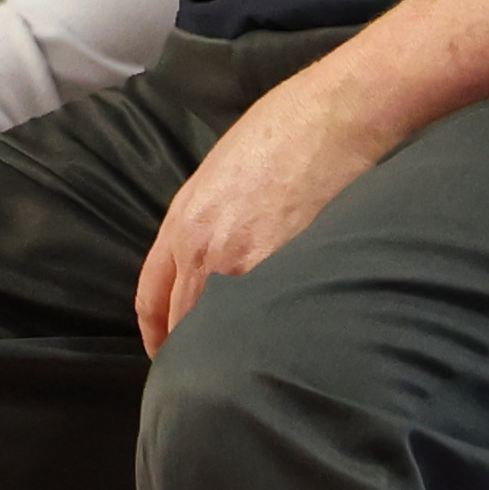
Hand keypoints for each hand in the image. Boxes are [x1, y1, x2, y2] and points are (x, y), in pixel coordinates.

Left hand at [134, 60, 406, 353]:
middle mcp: (206, 248)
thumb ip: (203, 220)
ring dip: (231, 354)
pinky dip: (273, 338)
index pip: (150, 299)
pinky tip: (284, 347)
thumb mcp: (219, 172)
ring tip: (246, 370)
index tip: (165, 354)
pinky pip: (272, 321)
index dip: (156, 335)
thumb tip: (206, 261)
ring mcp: (249, 263)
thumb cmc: (285, 129)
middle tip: (206, 375)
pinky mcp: (293, 270)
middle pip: (184, 325)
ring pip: (225, 330)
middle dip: (192, 353)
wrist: (338, 114)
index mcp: (183, 222)